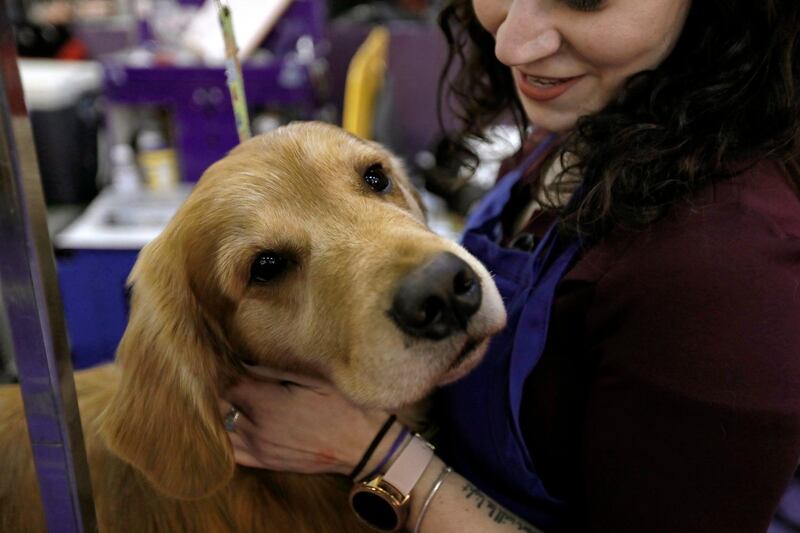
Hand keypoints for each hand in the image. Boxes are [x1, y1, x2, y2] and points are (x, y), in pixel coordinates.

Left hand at [221, 366, 388, 475]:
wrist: (363, 446)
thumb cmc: (343, 406)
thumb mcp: (314, 379)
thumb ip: (274, 370)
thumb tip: (244, 361)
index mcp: (267, 404)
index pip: (229, 384)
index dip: (227, 370)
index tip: (231, 360)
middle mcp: (257, 430)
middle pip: (220, 406)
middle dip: (223, 389)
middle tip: (230, 376)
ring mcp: (260, 449)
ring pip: (223, 428)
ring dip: (224, 412)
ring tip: (234, 398)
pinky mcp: (266, 462)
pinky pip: (233, 452)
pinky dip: (228, 436)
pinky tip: (235, 423)